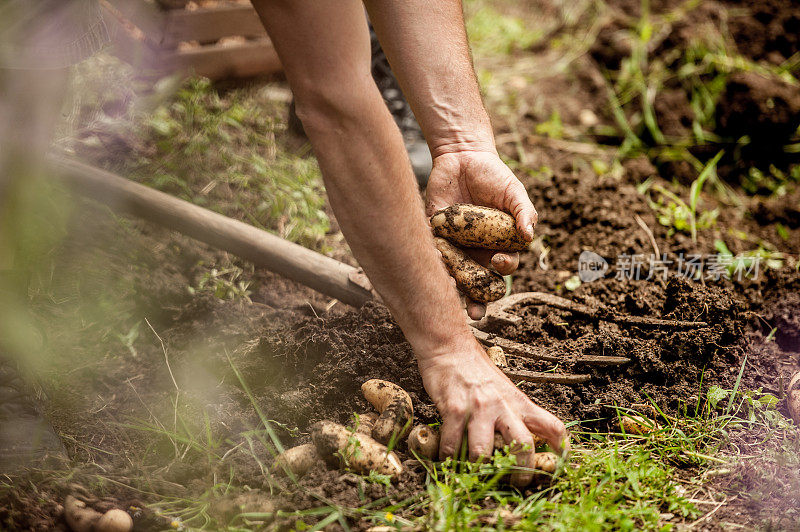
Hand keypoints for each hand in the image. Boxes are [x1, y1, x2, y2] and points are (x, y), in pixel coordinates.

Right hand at [418, 339, 568, 486]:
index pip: (552, 427)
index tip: (558, 466)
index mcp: (519, 402)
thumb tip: (519, 443)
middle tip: (515, 483)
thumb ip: (512, 413)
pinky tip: (448, 459)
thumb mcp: (504, 390)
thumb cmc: (476, 371)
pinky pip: (452, 445)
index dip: (562, 450)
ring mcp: (478, 408)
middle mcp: (503, 406)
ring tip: (473, 472)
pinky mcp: (454, 409)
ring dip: (477, 468)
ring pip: (484, 452)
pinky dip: (449, 458)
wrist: (449, 347)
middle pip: (523, 446)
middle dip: (521, 472)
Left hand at [425, 150, 537, 319]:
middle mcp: (478, 250)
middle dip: (478, 300)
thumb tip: (529, 235)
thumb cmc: (493, 176)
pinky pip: (435, 256)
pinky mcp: (436, 237)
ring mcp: (456, 246)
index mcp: (500, 244)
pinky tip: (432, 271)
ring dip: (454, 292)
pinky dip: (433, 265)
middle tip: (476, 313)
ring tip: (451, 300)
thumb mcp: (513, 191)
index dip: (503, 270)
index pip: (505, 267)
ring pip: (455, 276)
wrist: (461, 157)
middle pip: (479, 282)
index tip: (498, 261)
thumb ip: (523, 212)